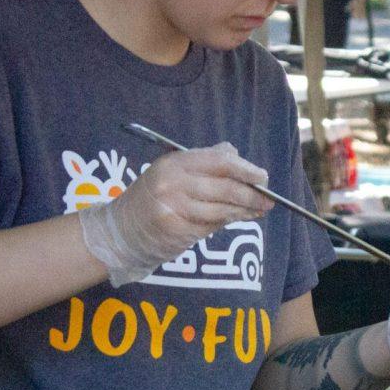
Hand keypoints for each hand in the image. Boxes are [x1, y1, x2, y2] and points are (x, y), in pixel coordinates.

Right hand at [79, 142, 272, 286]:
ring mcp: (174, 209)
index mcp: (175, 162)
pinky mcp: (176, 231)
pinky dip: (225, 223)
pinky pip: (210, 227)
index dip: (246, 169)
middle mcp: (174, 183)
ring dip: (243, 213)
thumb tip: (238, 158)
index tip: (263, 177)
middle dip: (250, 195)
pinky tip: (234, 220)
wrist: (121, 229)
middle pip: (225, 188)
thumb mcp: (171, 170)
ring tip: (256, 212)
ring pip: (221, 210)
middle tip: (268, 200)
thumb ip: (204, 162)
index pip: (219, 162)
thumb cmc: (151, 195)